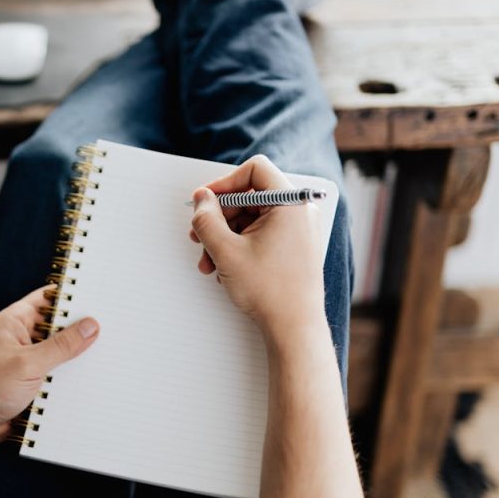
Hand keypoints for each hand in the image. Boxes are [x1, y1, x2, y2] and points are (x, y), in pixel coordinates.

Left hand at [0, 286, 99, 451]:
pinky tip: (89, 382)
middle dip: (80, 330)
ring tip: (106, 357)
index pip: (48, 299)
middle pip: (57, 327)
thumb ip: (61, 345)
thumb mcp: (28, 363)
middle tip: (111, 329)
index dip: (72, 296)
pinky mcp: (30, 384)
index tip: (100, 297)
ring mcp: (25, 362)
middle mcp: (20, 339)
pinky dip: (69, 379)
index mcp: (14, 322)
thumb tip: (89, 326)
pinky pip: (56, 377)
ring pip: (59, 354)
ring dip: (76, 359)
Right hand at [189, 155, 325, 337]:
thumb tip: (201, 199)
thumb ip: (207, 219)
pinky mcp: (292, 246)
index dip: (224, 182)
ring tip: (209, 261)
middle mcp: (298, 212)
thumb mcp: (225, 250)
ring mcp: (297, 230)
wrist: (294, 327)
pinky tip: (224, 268)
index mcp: (290, 203)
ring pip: (250, 218)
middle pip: (249, 196)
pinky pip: (260, 234)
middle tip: (199, 236)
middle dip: (219, 217)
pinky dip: (238, 246)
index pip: (255, 170)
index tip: (204, 201)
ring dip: (224, 236)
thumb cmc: (271, 291)